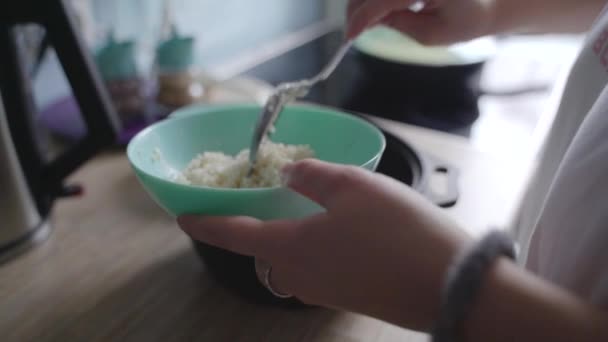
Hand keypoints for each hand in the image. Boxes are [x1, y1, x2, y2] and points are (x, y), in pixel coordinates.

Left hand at [178, 159, 470, 329]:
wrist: (449, 285)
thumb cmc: (396, 231)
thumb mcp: (353, 187)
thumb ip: (312, 176)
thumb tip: (288, 173)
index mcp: (289, 247)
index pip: (233, 234)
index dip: (206, 224)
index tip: (183, 218)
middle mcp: (298, 275)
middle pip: (264, 248)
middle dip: (258, 225)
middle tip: (269, 195)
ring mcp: (323, 291)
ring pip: (292, 258)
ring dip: (293, 234)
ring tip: (313, 208)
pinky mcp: (348, 297)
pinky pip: (318, 267)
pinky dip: (318, 245)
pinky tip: (346, 230)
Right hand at [346, 0, 495, 44]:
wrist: (492, 1)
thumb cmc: (467, 20)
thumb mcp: (432, 34)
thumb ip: (400, 25)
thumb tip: (370, 19)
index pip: (382, 0)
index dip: (361, 18)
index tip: (349, 36)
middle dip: (357, 8)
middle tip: (353, 31)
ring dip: (364, 1)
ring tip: (365, 21)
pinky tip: (377, 10)